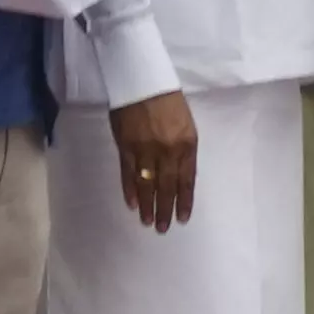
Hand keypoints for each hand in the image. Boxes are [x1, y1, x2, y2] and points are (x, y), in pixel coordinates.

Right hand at [109, 91, 196, 230]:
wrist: (143, 84)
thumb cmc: (169, 101)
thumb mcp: (186, 125)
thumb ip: (183, 150)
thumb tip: (179, 174)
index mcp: (187, 144)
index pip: (187, 178)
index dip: (185, 199)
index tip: (183, 218)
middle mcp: (168, 150)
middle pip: (167, 186)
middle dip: (166, 208)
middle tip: (163, 229)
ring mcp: (145, 150)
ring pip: (148, 184)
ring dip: (148, 205)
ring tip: (148, 222)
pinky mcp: (125, 148)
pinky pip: (128, 174)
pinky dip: (130, 191)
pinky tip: (133, 205)